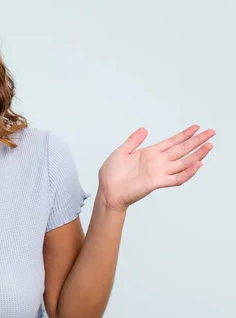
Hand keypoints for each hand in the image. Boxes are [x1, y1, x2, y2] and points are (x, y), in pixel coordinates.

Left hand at [97, 125, 214, 211]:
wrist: (107, 190)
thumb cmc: (111, 174)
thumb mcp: (121, 152)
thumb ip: (133, 141)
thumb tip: (144, 129)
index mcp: (149, 153)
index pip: (171, 142)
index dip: (184, 135)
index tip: (196, 127)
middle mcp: (157, 162)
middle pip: (181, 150)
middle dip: (196, 141)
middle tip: (211, 132)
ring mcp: (158, 172)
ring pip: (183, 163)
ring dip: (196, 155)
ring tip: (208, 146)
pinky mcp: (156, 182)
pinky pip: (175, 178)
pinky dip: (187, 173)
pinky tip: (197, 165)